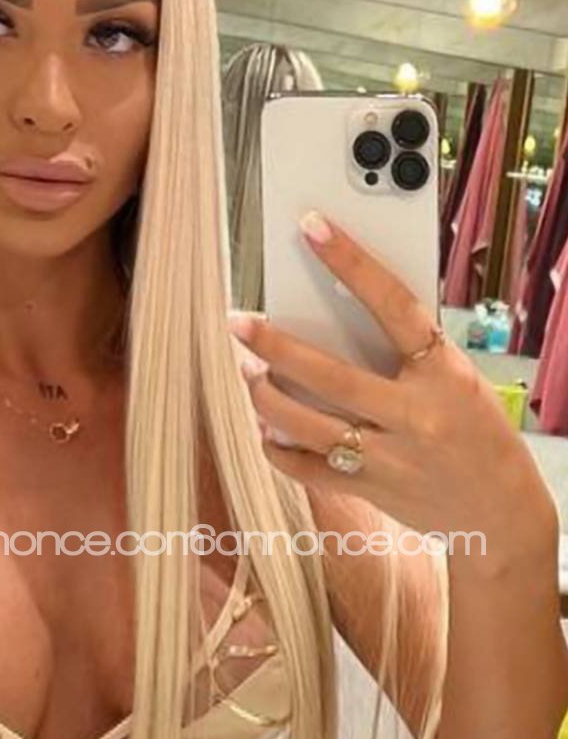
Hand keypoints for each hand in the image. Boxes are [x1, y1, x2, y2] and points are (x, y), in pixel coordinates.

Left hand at [229, 210, 552, 560]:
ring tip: (249, 373)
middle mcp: (415, 416)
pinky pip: (307, 469)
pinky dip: (278, 447)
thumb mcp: (458, 380)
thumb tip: (338, 315)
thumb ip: (408, 354)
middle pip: (329, 376)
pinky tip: (265, 427)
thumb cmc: (477, 432)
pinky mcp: (369, 491)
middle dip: (274, 347)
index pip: (393, 305)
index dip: (351, 262)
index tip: (312, 227)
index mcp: (443, 374)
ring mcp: (389, 459)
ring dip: (266, 397)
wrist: (500, 512)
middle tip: (239, 323)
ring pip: (306, 426)